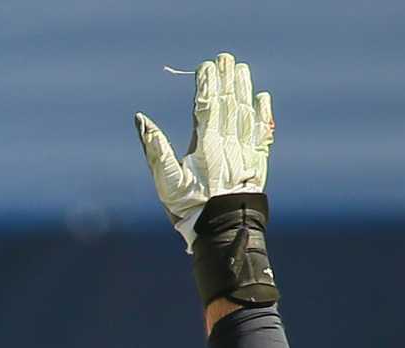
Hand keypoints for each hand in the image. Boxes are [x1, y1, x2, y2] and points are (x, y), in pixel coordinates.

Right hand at [135, 52, 273, 246]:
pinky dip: (262, 114)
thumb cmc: (189, 208)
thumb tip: (141, 120)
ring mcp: (245, 152)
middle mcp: (228, 143)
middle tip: (225, 58)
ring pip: (245, 113)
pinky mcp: (256, 162)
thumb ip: (154, 149)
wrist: (223, 232)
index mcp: (205, 145)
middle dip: (226, 80)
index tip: (206, 66)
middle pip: (228, 104)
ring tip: (241, 69)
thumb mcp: (165, 181)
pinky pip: (262, 132)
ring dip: (243, 89)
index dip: (206, 84)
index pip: (206, 106)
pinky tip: (263, 98)